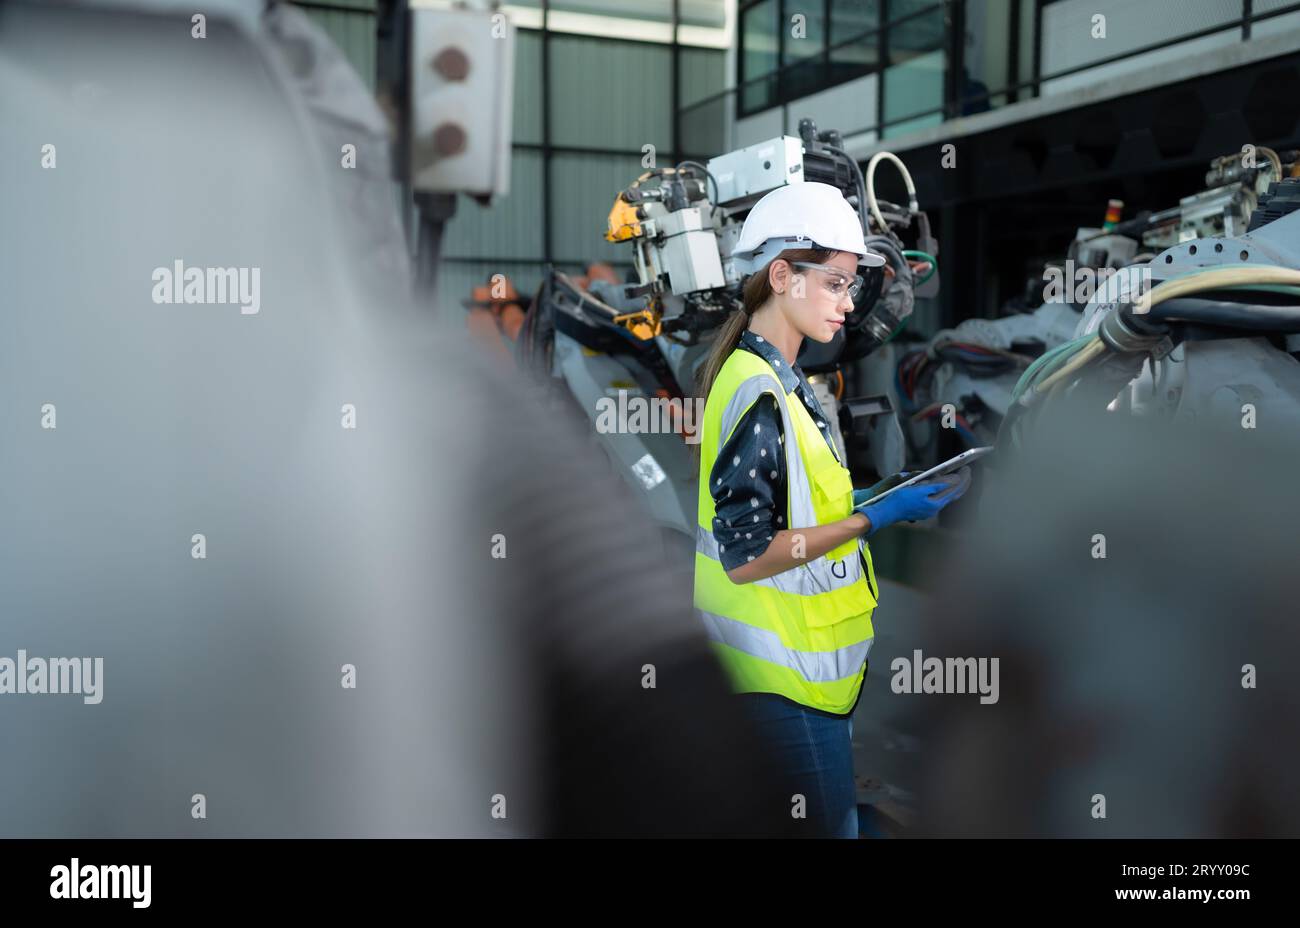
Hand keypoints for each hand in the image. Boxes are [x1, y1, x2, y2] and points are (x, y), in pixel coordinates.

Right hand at [854, 466, 970, 535]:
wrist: (884, 511)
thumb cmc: (899, 499)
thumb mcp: (919, 488)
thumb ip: (939, 484)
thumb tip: (955, 480)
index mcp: (935, 504)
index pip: (954, 490)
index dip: (963, 479)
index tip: (967, 468)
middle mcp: (934, 509)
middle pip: (952, 495)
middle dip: (961, 483)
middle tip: (966, 471)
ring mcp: (927, 510)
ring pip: (946, 498)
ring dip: (953, 488)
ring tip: (958, 478)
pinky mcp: (921, 509)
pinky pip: (937, 499)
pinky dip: (943, 491)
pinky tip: (942, 486)